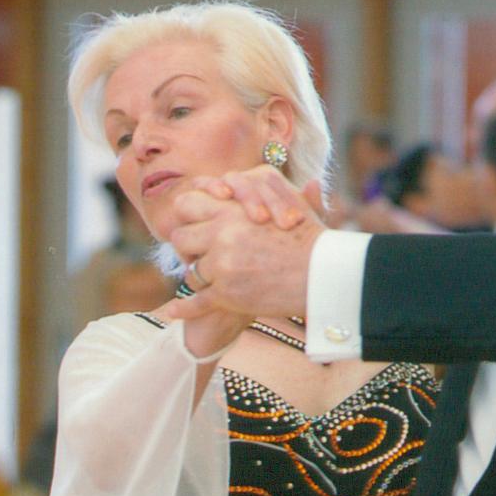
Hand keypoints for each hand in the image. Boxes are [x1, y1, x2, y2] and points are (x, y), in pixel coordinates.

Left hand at [170, 173, 323, 323]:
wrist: (322, 275)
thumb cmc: (313, 239)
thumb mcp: (295, 204)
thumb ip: (281, 192)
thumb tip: (304, 183)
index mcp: (231, 209)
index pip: (188, 204)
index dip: (188, 215)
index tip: (195, 225)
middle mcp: (221, 234)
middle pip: (181, 238)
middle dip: (188, 248)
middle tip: (195, 255)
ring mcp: (222, 266)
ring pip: (191, 272)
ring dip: (197, 278)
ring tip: (206, 283)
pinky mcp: (226, 295)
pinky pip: (196, 301)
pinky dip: (182, 309)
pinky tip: (172, 312)